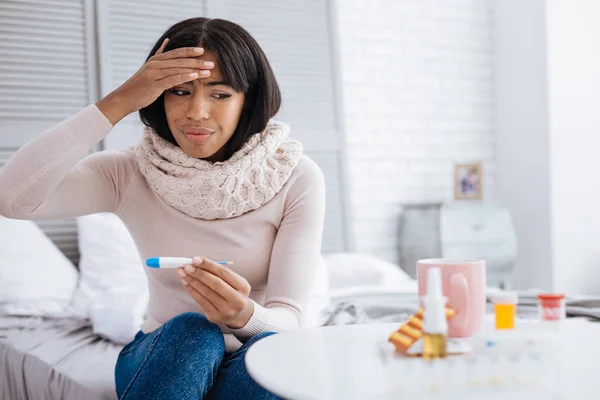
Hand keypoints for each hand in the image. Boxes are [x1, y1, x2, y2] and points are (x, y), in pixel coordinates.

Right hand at [96, 38, 213, 124]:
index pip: (176, 53)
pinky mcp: (154, 84)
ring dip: (195, 69)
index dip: (189, 51)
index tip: (203, 51)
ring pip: (178, 69)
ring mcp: (154, 73)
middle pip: (180, 60)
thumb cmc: (139, 86)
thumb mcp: (149, 68)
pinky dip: (184, 76)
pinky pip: (172, 79)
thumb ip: (160, 56)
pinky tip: (195, 76)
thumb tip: (167, 41)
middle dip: (197, 61)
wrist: (124, 98)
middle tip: (212, 62)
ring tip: (209, 70)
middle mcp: (155, 64)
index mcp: (156, 60)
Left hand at [178, 257, 253, 328]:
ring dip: (192, 281)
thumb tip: (196, 263)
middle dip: (199, 273)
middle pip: (215, 283)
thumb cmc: (232, 292)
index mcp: (243, 287)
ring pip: (206, 292)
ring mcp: (226, 310)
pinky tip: (186, 283)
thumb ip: (217, 272)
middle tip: (187, 266)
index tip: (196, 259)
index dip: (209, 265)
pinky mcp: (215, 316)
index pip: (224, 273)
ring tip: (183, 273)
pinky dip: (192, 291)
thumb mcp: (232, 281)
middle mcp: (237, 299)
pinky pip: (201, 301)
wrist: (238, 314)